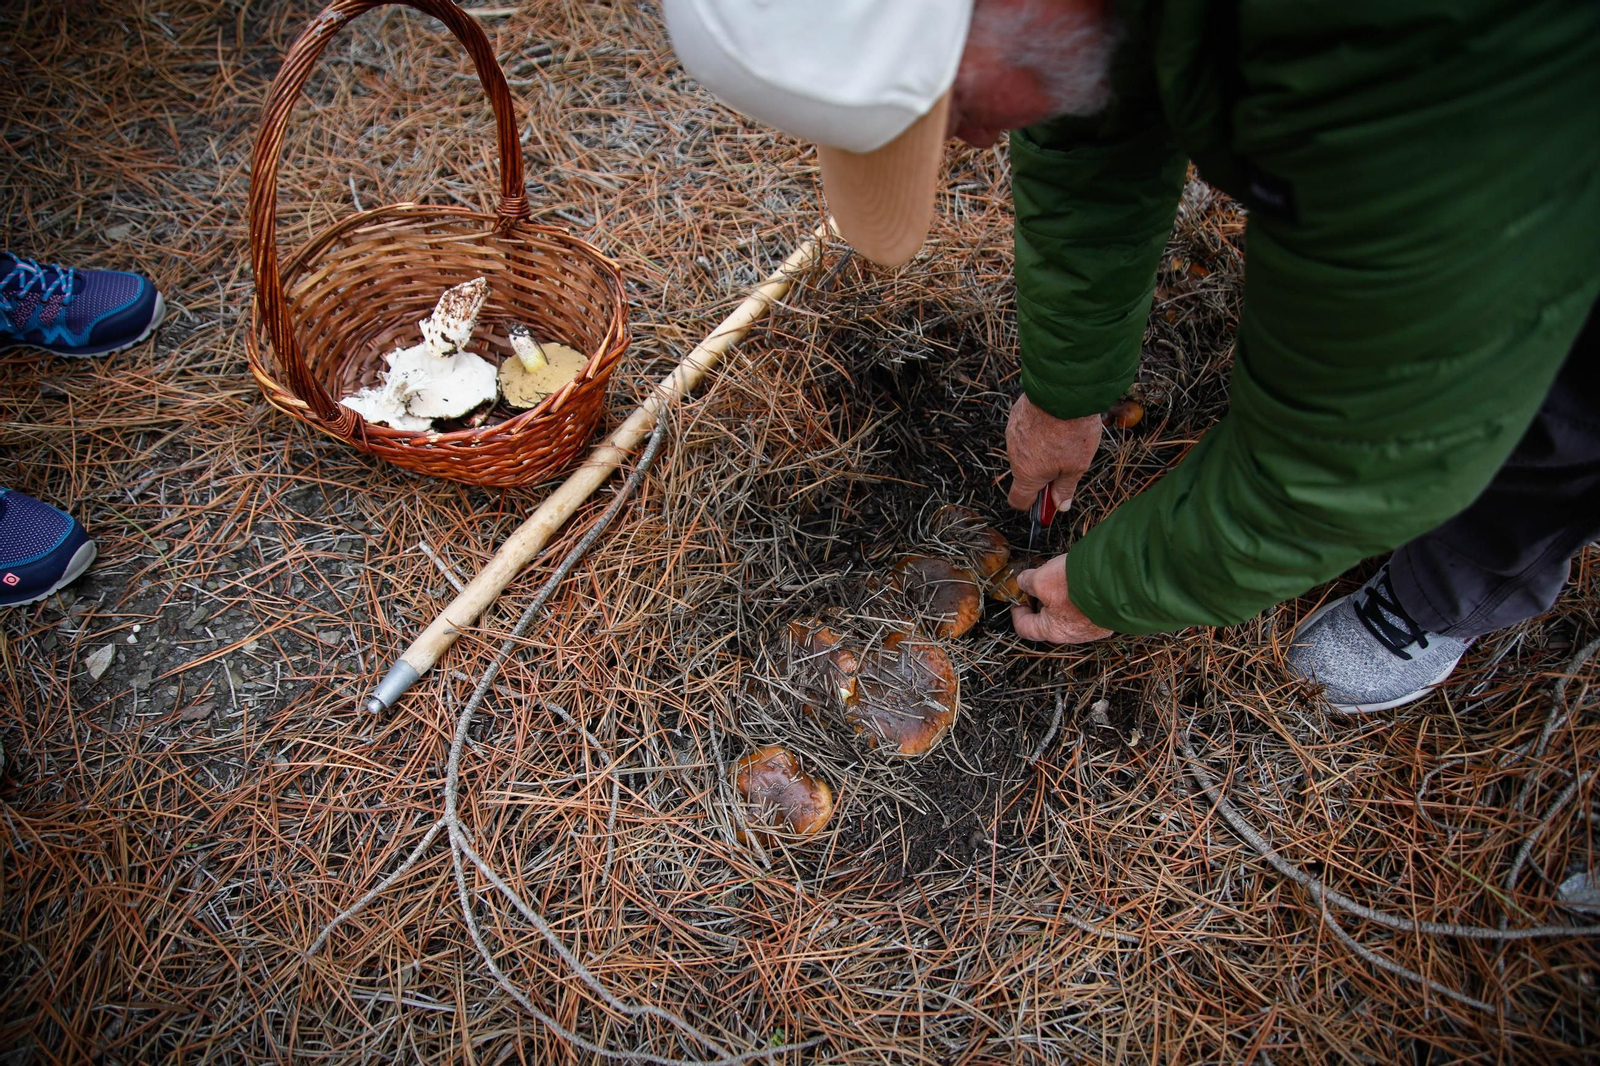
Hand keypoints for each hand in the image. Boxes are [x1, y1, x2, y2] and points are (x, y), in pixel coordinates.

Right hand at [1005, 394, 1102, 512]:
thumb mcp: (1077, 465)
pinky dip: (1038, 431)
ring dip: (1041, 450)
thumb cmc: (1072, 431)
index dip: (1033, 505)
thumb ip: (1066, 488)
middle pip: (1025, 474)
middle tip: (1067, 462)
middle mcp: (1014, 455)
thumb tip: (1060, 506)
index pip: (1019, 500)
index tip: (1048, 501)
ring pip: (1025, 451)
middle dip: (1043, 473)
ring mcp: (1012, 434)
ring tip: (1064, 437)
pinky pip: (1025, 431)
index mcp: (1027, 474)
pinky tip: (1056, 422)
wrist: (1065, 390)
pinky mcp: (1016, 415)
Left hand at [1010, 555, 1112, 644]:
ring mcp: (1093, 627)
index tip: (1019, 595)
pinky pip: (1088, 607)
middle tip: (1041, 580)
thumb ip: (1028, 582)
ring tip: (1063, 576)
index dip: (1017, 610)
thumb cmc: (1080, 585)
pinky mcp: (1108, 615)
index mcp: (1053, 631)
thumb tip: (1024, 581)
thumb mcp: (1042, 579)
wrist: (1122, 581)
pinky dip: (1081, 594)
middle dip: (1042, 598)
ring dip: (1062, 595)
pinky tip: (1082, 579)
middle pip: (1048, 619)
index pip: (1024, 627)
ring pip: (1069, 612)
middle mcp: (1074, 634)